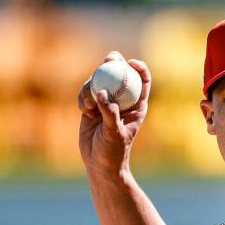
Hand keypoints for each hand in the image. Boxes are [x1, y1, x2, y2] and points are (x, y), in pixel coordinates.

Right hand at [78, 52, 150, 175]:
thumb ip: (110, 112)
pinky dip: (83, 97)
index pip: (142, 80)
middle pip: (119, 73)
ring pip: (99, 81)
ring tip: (89, 104)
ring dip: (91, 86)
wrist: (99, 164)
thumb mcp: (114, 133)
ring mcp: (106, 102)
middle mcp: (122, 101)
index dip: (139, 67)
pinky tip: (83, 110)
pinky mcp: (91, 107)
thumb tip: (103, 92)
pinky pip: (86, 93)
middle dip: (114, 62)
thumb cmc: (113, 151)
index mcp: (137, 105)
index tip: (129, 62)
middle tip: (107, 60)